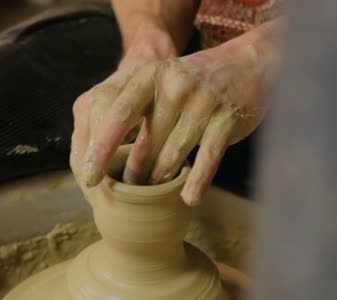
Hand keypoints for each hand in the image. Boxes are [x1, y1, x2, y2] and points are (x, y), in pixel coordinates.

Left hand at [71, 21, 280, 205]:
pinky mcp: (226, 119)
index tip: (89, 178)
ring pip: (173, 154)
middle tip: (130, 190)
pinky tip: (190, 198)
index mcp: (151, 76)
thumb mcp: (163, 85)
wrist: (248, 63)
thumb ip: (140, 115)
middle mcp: (174, 86)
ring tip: (155, 192)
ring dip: (162, 178)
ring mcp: (203, 102)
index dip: (101, 149)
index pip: (119, 115)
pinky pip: (207, 158)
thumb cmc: (195, 82)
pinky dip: (197, 181)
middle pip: (147, 143)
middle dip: (136, 172)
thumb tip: (111, 157)